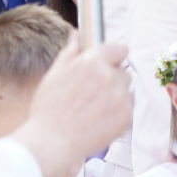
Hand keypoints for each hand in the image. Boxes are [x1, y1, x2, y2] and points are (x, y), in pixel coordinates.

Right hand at [13, 38, 131, 176]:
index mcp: (92, 62)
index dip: (112, 57)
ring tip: (93, 108)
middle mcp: (110, 77)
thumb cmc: (48, 109)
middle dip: (111, 79)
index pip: (120, 49)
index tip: (106, 64)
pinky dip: (117, 112)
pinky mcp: (126, 117)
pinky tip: (98, 119)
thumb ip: (70, 52)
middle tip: (92, 93)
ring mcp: (120, 98)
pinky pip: (127, 107)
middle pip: (122, 72)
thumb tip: (76, 35)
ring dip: (115, 95)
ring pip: (125, 90)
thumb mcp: (54, 74)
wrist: (51, 142)